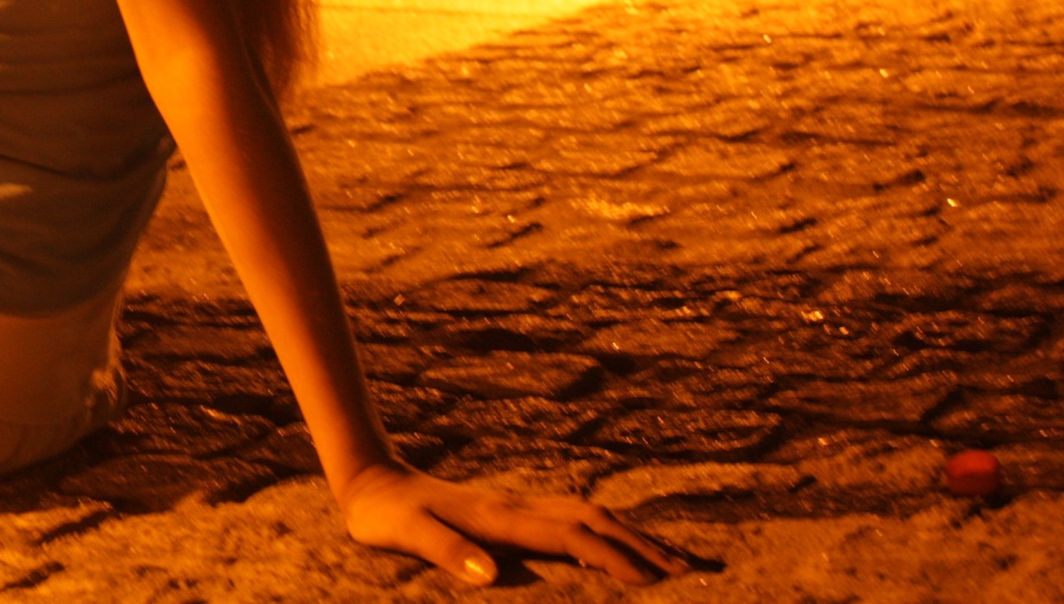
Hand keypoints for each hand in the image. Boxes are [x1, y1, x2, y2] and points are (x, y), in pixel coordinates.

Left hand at [339, 460, 690, 587]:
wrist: (370, 480)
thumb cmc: (386, 517)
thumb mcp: (407, 536)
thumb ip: (446, 552)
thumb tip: (492, 573)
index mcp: (502, 517)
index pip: (574, 537)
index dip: (616, 558)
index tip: (658, 581)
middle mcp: (518, 505)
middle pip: (595, 520)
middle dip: (644, 544)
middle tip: (693, 571)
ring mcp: (517, 503)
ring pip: (589, 513)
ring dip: (633, 533)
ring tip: (675, 558)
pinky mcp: (510, 507)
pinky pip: (573, 515)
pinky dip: (606, 527)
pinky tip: (617, 540)